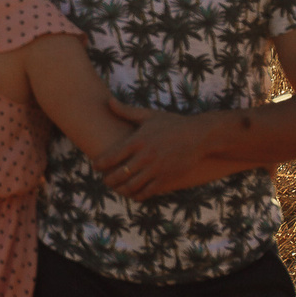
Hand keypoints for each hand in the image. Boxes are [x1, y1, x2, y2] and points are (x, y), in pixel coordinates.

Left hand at [94, 98, 220, 200]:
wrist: (200, 136)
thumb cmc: (172, 124)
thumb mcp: (149, 115)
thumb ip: (126, 111)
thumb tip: (108, 101)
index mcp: (138, 141)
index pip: (110, 157)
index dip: (99, 164)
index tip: (95, 166)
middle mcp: (145, 157)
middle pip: (117, 175)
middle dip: (107, 180)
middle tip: (105, 179)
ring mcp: (156, 169)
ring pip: (130, 186)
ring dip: (120, 189)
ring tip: (117, 187)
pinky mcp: (166, 179)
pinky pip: (146, 193)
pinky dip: (136, 195)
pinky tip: (133, 193)